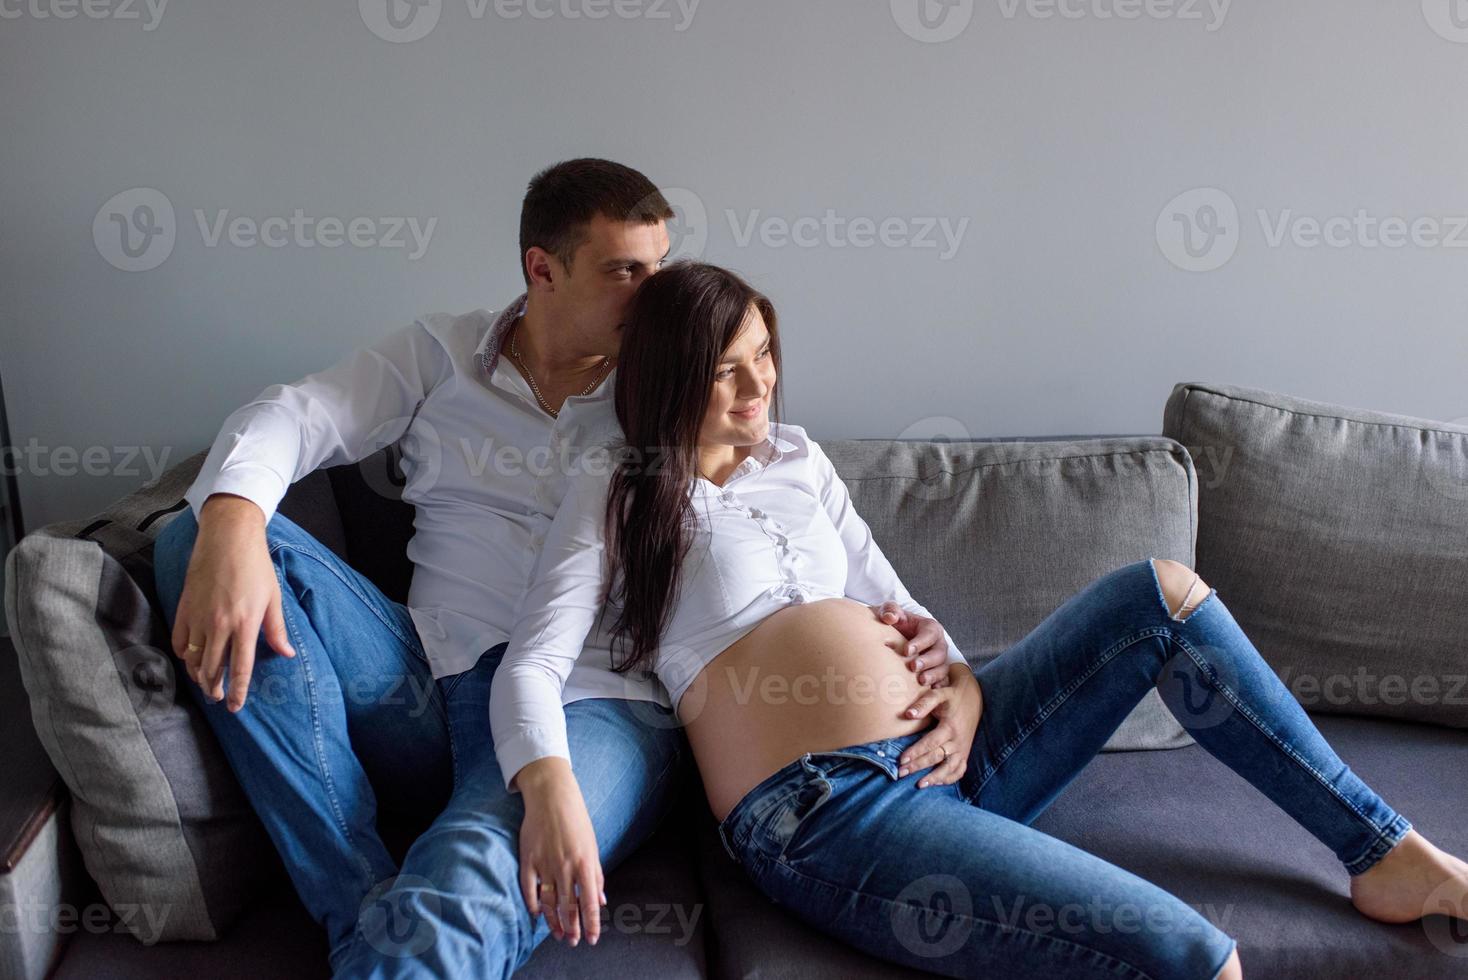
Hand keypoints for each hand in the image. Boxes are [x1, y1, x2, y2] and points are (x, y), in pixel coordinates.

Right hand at [169, 494, 294, 711]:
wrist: (227, 538)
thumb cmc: (255, 566)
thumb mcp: (273, 597)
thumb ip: (276, 629)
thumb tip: (287, 654)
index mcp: (244, 623)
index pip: (240, 668)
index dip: (238, 691)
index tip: (236, 707)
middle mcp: (219, 625)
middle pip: (212, 669)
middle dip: (215, 689)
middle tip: (219, 699)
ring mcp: (198, 617)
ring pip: (192, 659)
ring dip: (198, 676)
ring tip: (205, 684)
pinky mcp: (184, 608)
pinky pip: (179, 641)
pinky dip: (183, 656)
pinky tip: (190, 660)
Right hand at [516, 758, 605, 946]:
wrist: (551, 796)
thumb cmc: (576, 820)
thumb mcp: (592, 846)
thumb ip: (596, 875)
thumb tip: (601, 901)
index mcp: (585, 862)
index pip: (589, 902)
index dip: (591, 923)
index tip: (592, 938)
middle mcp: (566, 866)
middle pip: (568, 906)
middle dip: (571, 928)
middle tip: (572, 941)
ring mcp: (545, 863)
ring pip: (548, 902)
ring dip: (553, 921)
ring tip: (557, 934)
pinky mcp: (528, 859)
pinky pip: (529, 888)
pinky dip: (533, 904)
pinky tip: (537, 914)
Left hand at [873, 601, 949, 686]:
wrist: (890, 638)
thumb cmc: (892, 623)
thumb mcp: (889, 612)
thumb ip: (889, 610)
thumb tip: (890, 617)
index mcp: (930, 628)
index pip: (930, 634)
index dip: (920, 642)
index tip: (906, 650)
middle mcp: (938, 645)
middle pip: (939, 653)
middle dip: (927, 661)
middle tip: (913, 667)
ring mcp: (939, 661)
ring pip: (942, 669)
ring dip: (933, 675)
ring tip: (921, 681)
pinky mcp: (937, 675)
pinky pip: (942, 682)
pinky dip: (937, 688)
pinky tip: (928, 693)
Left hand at [896, 665, 982, 788]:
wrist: (974, 697)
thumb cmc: (952, 695)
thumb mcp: (939, 694)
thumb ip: (924, 703)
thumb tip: (908, 715)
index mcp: (950, 727)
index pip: (931, 743)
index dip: (916, 752)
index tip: (901, 760)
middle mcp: (958, 740)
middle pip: (937, 757)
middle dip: (918, 766)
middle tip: (901, 773)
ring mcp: (963, 748)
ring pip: (950, 768)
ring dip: (935, 778)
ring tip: (919, 785)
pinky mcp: (965, 752)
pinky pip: (960, 770)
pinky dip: (949, 778)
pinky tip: (936, 783)